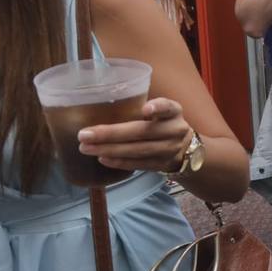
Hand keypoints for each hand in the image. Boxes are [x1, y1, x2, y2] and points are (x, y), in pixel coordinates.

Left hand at [78, 97, 192, 173]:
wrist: (187, 150)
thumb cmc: (164, 124)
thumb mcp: (161, 112)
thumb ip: (140, 108)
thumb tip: (97, 105)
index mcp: (174, 112)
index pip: (168, 107)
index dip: (158, 108)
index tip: (145, 109)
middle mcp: (175, 130)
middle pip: (143, 132)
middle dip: (111, 134)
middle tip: (84, 135)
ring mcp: (170, 150)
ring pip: (138, 150)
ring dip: (110, 150)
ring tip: (86, 148)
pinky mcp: (162, 165)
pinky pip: (138, 164)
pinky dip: (119, 162)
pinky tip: (102, 158)